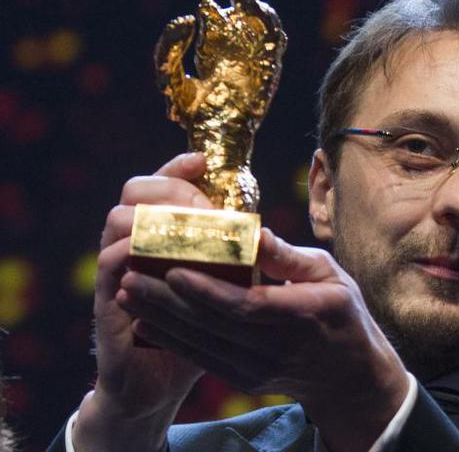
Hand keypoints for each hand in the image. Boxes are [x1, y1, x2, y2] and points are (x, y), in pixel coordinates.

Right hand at [73, 153, 210, 451]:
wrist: (161, 384)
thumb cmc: (198, 329)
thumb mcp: (221, 288)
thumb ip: (235, 259)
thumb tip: (263, 232)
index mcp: (161, 237)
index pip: (161, 185)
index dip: (177, 169)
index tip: (202, 162)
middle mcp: (134, 246)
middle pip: (135, 192)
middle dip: (169, 189)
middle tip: (203, 205)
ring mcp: (117, 271)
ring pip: (120, 221)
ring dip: (156, 218)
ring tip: (193, 230)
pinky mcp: (108, 300)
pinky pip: (112, 264)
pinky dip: (137, 254)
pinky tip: (170, 261)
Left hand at [116, 230, 409, 451]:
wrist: (350, 375)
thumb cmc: (342, 313)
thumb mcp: (330, 275)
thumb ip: (288, 257)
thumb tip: (253, 232)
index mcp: (300, 316)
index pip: (245, 306)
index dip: (206, 290)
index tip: (172, 268)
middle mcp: (274, 348)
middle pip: (212, 325)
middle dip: (166, 301)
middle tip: (129, 275)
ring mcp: (257, 368)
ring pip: (199, 344)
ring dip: (160, 320)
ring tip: (127, 293)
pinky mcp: (244, 378)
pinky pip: (201, 359)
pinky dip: (171, 340)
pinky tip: (145, 321)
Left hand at [154, 0, 286, 123]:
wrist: (217, 133)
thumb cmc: (193, 112)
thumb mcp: (170, 78)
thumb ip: (170, 49)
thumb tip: (186, 18)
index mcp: (210, 58)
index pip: (213, 28)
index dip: (210, 13)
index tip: (203, 7)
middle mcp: (233, 58)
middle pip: (238, 24)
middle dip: (235, 8)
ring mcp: (252, 63)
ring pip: (259, 29)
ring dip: (255, 10)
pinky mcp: (269, 70)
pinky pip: (275, 43)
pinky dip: (271, 26)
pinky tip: (261, 12)